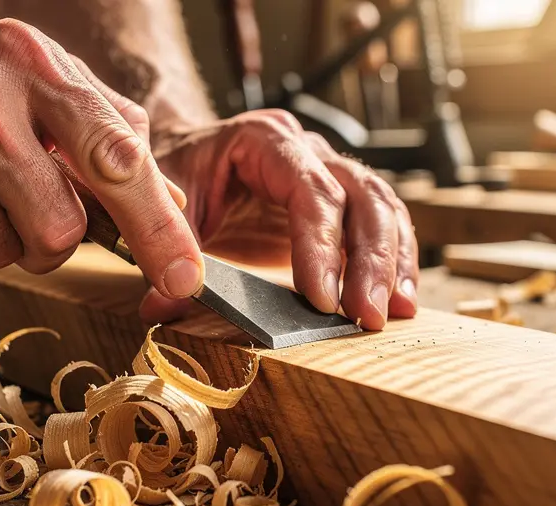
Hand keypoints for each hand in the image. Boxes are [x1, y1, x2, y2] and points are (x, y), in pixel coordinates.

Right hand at [0, 15, 202, 298]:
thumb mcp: (28, 75)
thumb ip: (102, 125)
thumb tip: (168, 195)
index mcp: (32, 65)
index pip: (117, 157)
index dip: (160, 227)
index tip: (186, 277)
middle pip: (61, 227)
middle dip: (48, 236)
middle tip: (15, 202)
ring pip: (6, 251)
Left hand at [144, 110, 419, 330]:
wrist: (184, 159)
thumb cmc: (174, 178)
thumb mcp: (155, 206)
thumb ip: (162, 249)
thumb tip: (167, 302)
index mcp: (262, 139)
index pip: (307, 188)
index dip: (320, 244)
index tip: (322, 298)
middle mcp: (305, 150)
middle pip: (358, 194)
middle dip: (369, 259)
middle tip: (367, 315)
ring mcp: (328, 173)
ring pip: (380, 207)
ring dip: (392, 262)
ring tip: (395, 312)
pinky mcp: (338, 206)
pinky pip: (381, 224)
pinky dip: (394, 262)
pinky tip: (400, 300)